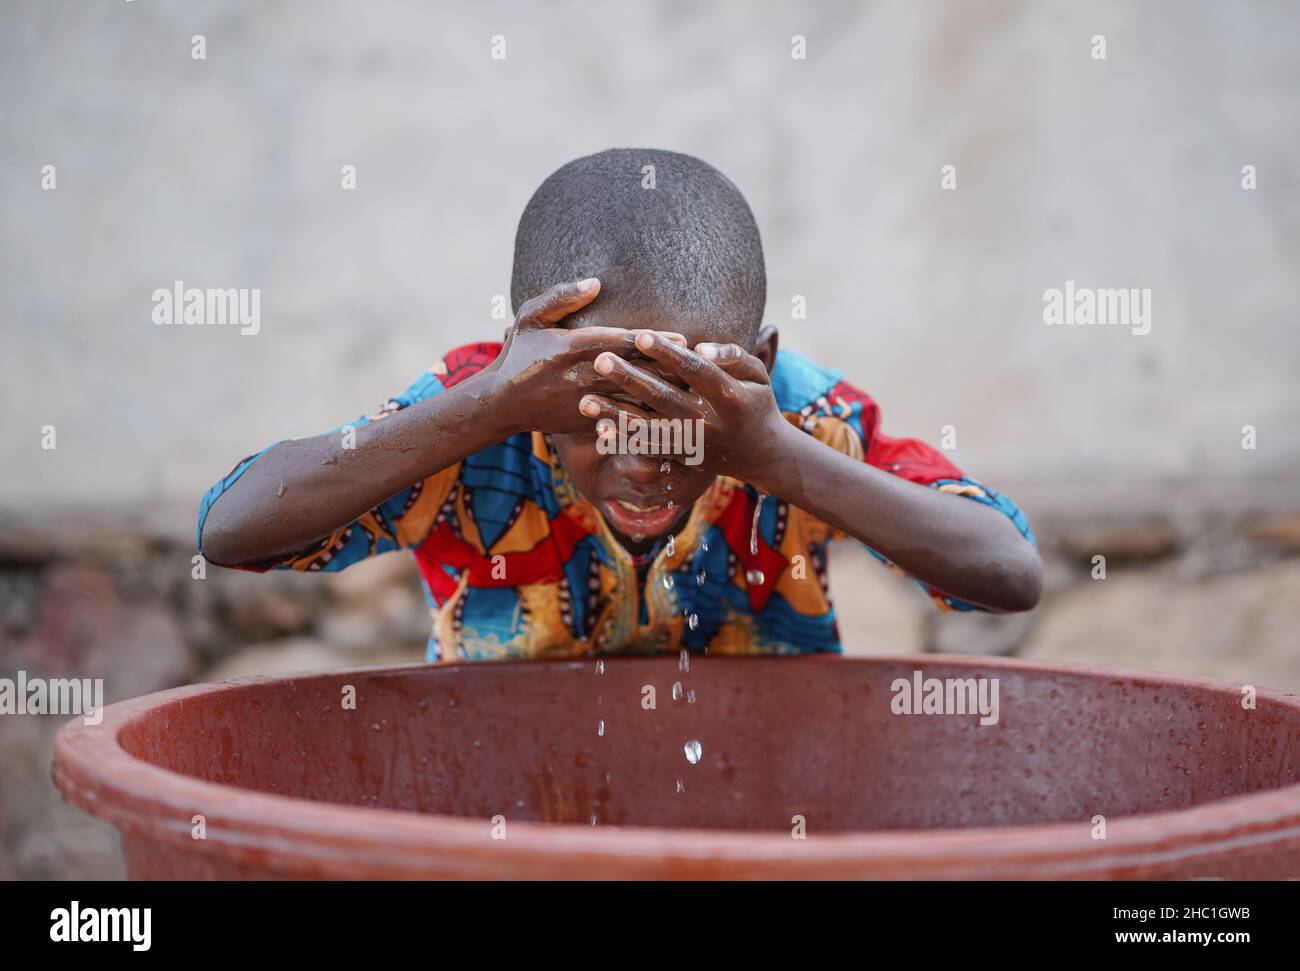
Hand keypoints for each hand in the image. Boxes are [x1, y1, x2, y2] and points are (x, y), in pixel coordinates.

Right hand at [484, 279, 685, 434]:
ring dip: (666, 396)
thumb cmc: (519, 354)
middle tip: (703, 365)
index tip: (683, 337)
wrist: (501, 404)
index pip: (621, 343)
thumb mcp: (530, 318)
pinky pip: (623, 422)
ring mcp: (587, 403)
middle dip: (671, 369)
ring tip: (698, 391)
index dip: (654, 341)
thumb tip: (595, 283)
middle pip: (636, 372)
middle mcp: (582, 377)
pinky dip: (649, 419)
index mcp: (571, 348)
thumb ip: (561, 298)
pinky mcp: (588, 422)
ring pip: (634, 400)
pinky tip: (676, 418)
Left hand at [578, 329, 790, 484]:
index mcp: (729, 397)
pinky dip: (624, 442)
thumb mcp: (758, 374)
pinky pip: (650, 450)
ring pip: (649, 428)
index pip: (695, 371)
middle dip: (629, 379)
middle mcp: (708, 423)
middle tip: (600, 361)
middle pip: (664, 398)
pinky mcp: (682, 458)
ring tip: (585, 402)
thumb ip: (733, 357)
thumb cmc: (755, 401)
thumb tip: (701, 348)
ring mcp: (693, 444)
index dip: (668, 354)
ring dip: (616, 414)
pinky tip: (599, 430)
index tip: (641, 335)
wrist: (761, 453)